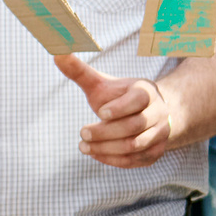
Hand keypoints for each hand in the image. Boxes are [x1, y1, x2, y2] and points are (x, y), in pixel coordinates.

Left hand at [56, 54, 174, 167]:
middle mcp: (158, 113)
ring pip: (134, 146)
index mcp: (146, 92)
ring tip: (83, 146)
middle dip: (105, 132)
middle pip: (134, 126)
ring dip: (105, 148)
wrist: (149, 114)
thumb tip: (56, 53)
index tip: (100, 112)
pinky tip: (95, 153)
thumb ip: (80, 71)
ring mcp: (159, 134)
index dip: (119, 107)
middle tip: (82, 133)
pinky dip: (111, 160)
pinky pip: (133, 161)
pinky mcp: (154, 153)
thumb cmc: (119, 98)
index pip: (139, 100)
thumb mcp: (101, 84)